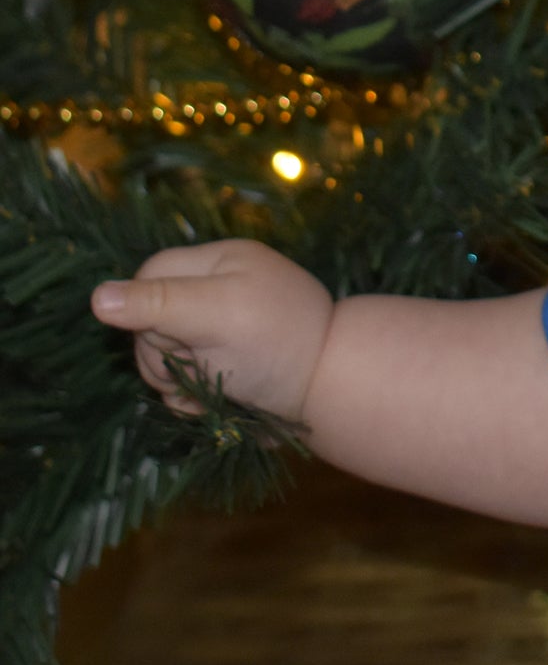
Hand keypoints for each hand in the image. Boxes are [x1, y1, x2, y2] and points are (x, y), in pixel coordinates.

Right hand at [91, 238, 333, 422]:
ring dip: (174, 380)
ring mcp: (222, 327)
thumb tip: (97, 297)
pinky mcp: (225, 361)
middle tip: (199, 366)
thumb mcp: (215, 315)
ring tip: (208, 388)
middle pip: (150, 320)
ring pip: (162, 354)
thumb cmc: (276, 344)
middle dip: (163, 353)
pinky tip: (208, 403)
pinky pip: (183, 377)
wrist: (333, 387)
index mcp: (221, 261)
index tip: (175, 335)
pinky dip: (188, 394)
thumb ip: (159, 304)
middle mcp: (220, 288)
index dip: (147, 312)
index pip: (149, 276)